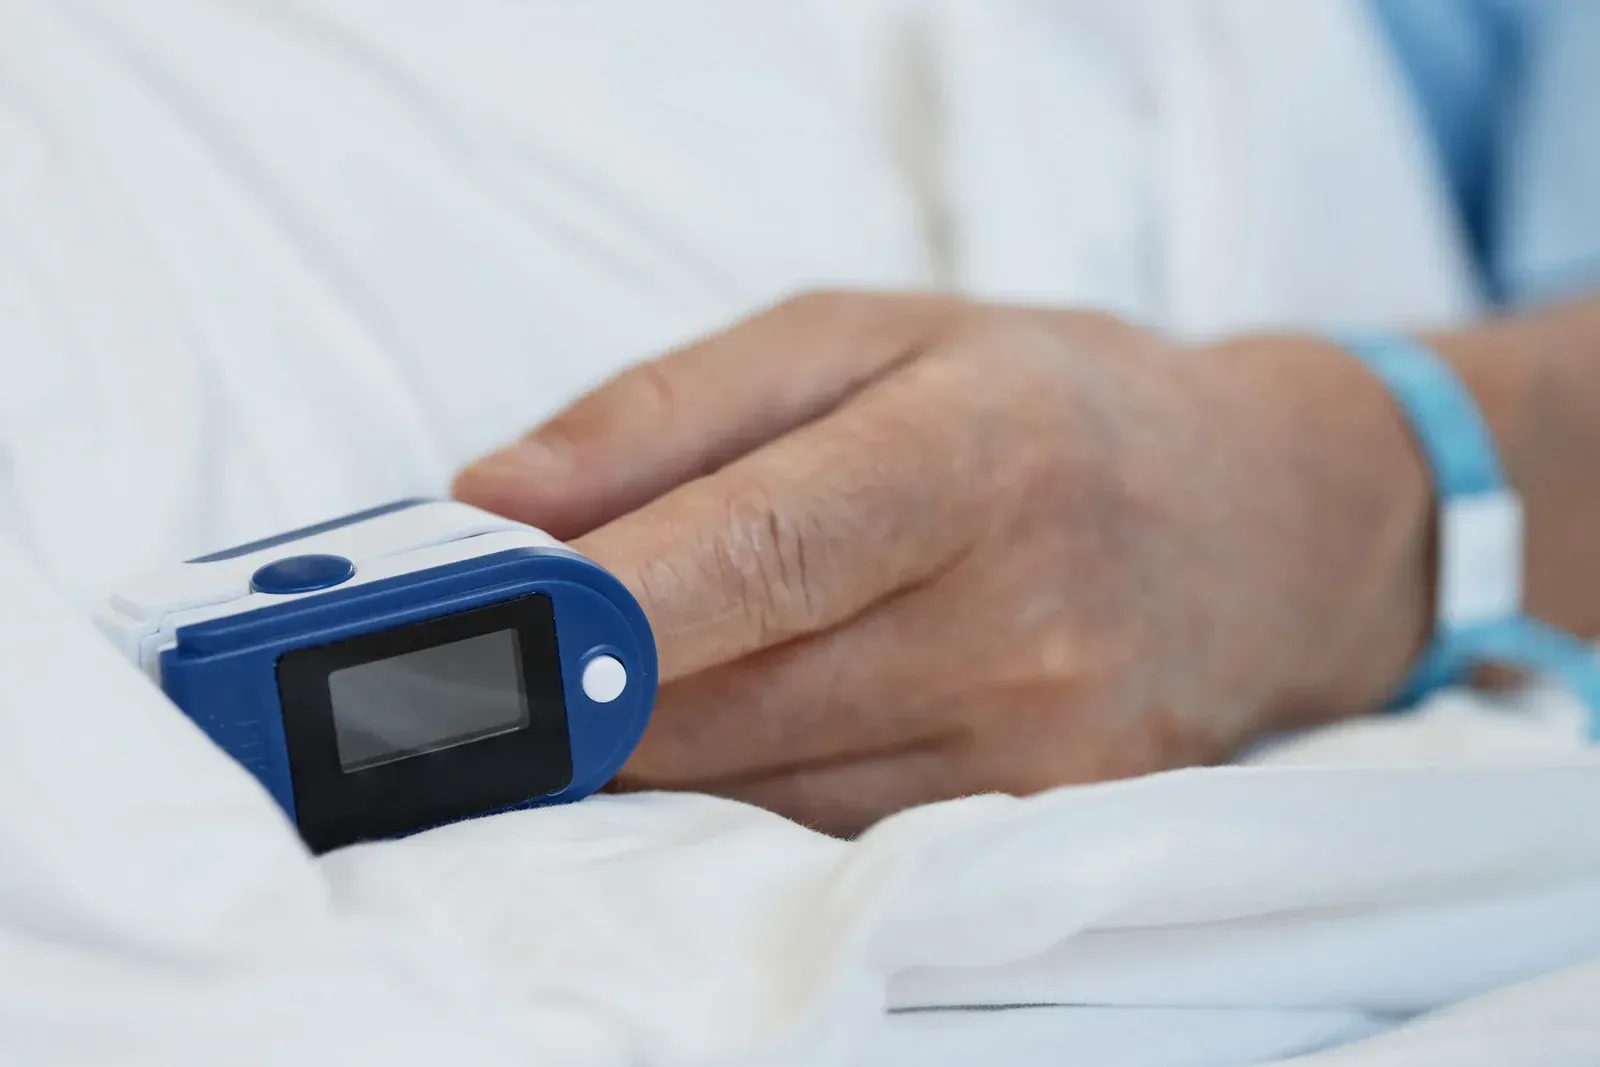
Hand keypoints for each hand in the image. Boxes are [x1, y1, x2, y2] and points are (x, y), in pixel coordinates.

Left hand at [455, 292, 1432, 834]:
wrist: (1260, 522)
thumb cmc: (1043, 402)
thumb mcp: (867, 337)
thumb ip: (671, 410)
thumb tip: (494, 500)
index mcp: (977, 454)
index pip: (759, 551)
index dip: (595, 604)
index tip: (460, 631)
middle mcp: (1026, 619)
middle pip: (731, 703)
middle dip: (577, 693)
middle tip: (482, 660)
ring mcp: (1046, 748)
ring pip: (761, 796)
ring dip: (650, 752)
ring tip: (611, 679)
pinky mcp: (1049, 827)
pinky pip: (829, 838)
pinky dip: (742, 793)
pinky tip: (731, 725)